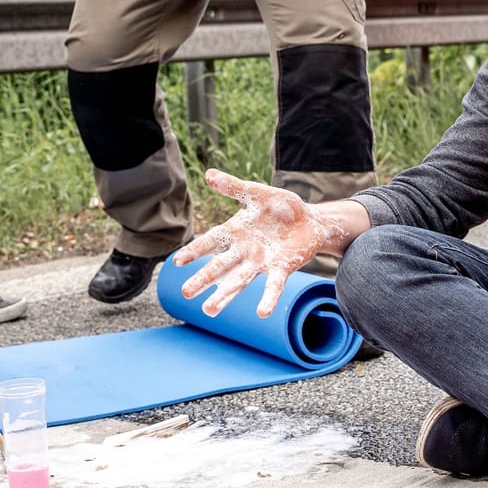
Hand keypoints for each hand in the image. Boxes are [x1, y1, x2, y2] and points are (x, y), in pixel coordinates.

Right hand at [172, 170, 355, 318]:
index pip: (211, 241)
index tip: (177, 262)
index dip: (195, 250)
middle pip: (220, 266)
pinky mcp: (281, 269)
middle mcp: (245, 250)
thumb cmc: (282, 207)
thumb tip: (208, 174)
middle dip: (204, 279)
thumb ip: (234, 187)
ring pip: (240, 281)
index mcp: (236, 231)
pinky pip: (273, 285)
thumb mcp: (258, 193)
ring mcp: (262, 262)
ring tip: (209, 312)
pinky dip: (268, 298)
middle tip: (185, 293)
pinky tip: (262, 313)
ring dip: (225, 296)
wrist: (311, 221)